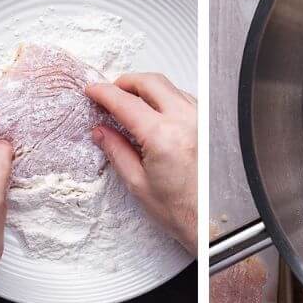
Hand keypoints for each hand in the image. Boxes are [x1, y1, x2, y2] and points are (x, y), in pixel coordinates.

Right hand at [86, 74, 197, 251]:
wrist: (209, 220)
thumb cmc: (179, 209)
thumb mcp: (137, 183)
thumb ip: (116, 150)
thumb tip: (100, 130)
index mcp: (164, 137)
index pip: (127, 103)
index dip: (105, 93)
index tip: (92, 90)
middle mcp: (185, 121)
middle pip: (149, 82)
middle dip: (125, 82)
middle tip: (110, 93)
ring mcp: (200, 118)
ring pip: (168, 86)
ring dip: (145, 89)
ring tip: (130, 104)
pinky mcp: (208, 121)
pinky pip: (182, 96)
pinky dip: (164, 97)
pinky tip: (154, 112)